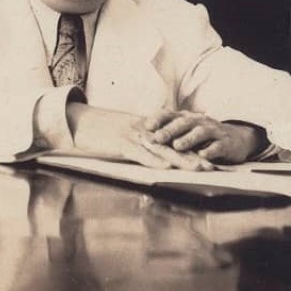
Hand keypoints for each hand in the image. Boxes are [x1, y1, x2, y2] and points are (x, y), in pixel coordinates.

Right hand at [68, 103, 206, 169]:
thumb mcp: (122, 135)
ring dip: (181, 160)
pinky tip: (167, 166)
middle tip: (212, 168)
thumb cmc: (99, 130)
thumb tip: (152, 156)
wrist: (78, 121)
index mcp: (146, 129)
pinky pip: (140, 153)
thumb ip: (138, 144)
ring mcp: (133, 136)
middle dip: (194, 157)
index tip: (209, 159)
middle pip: (173, 145)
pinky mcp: (121, 143)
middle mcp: (144, 131)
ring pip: (162, 149)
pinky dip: (154, 160)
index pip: (173, 140)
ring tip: (199, 169)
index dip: (192, 150)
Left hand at [144, 112, 265, 164]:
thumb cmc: (204, 135)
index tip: (146, 126)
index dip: (158, 119)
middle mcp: (199, 121)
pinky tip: (203, 155)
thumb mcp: (187, 130)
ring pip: (200, 133)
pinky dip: (210, 150)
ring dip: (188, 139)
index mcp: (187, 118)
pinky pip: (218, 146)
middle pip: (183, 123)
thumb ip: (168, 131)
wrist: (236, 138)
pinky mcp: (225, 143)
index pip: (170, 114)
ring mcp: (213, 131)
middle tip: (158, 137)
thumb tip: (142, 137)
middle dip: (170, 130)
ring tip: (178, 146)